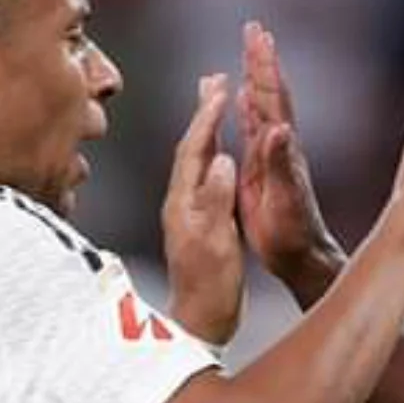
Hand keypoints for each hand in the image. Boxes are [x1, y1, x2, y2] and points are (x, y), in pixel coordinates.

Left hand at [162, 73, 244, 345]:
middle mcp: (181, 203)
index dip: (207, 117)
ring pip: (196, 160)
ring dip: (208, 129)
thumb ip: (216, 200)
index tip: (221, 88)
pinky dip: (214, 154)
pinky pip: (205, 177)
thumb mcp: (217, 243)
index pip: (193, 150)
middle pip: (190, 148)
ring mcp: (188, 213)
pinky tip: (222, 152)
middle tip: (214, 80)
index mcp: (183, 203)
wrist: (201, 322)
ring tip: (218, 102)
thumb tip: (221, 159)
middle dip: (203, 113)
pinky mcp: (198, 223)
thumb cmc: (210, 289)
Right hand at [236, 21, 342, 290]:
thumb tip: (278, 127)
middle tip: (253, 29)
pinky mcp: (261, 170)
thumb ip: (280, 163)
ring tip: (248, 53)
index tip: (258, 35)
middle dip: (260, 61)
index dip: (264, 66)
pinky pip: (251, 131)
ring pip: (260, 108)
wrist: (301, 256)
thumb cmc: (294, 232)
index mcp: (282, 146)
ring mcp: (270, 156)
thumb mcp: (285, 198)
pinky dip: (246, 110)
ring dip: (253, 79)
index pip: (272, 97)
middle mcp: (278, 145)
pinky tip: (241, 99)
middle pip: (267, 93)